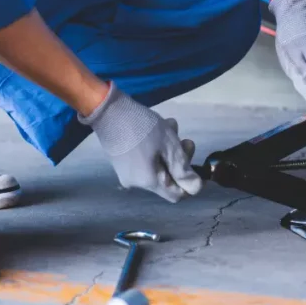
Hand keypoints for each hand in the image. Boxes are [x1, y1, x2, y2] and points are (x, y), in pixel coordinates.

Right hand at [79, 83, 202, 202]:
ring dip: (168, 148)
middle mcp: (136, 182)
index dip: (190, 183)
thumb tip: (196, 189)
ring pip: (157, 165)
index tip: (198, 165)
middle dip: (180, 159)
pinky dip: (155, 147)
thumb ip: (183, 169)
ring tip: (171, 126)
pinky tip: (159, 127)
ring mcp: (126, 172)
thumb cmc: (142, 127)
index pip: (176, 195)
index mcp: (148, 182)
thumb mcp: (169, 145)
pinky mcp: (121, 161)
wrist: (107, 110)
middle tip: (186, 140)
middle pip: (167, 178)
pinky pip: (144, 159)